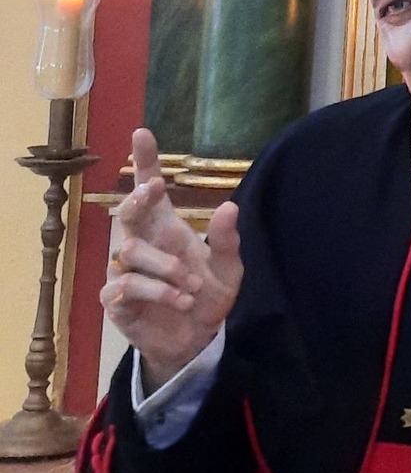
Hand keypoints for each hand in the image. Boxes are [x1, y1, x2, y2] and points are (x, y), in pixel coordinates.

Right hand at [101, 129, 242, 391]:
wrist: (198, 339)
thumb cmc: (207, 295)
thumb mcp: (229, 269)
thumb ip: (228, 239)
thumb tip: (230, 205)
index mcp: (166, 228)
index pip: (150, 189)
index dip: (145, 162)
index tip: (142, 133)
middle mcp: (143, 244)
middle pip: (126, 213)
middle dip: (137, 197)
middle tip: (155, 190)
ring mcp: (126, 272)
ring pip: (129, 252)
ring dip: (165, 267)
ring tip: (192, 287)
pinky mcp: (117, 301)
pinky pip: (126, 286)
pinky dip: (157, 292)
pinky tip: (181, 301)